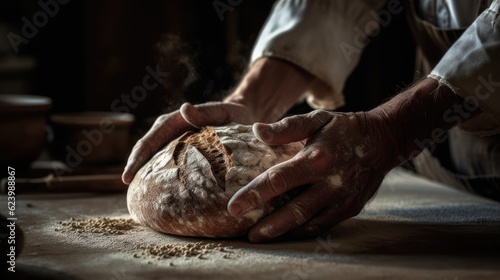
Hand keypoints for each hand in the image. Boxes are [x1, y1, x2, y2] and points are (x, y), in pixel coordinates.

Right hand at [122, 102, 253, 183]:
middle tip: (127, 188)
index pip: (150, 140)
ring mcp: (175, 140)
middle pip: (146, 149)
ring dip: (144, 171)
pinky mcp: (182, 150)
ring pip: (153, 156)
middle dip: (135, 166)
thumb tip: (184, 109)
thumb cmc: (231, 116)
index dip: (138, 158)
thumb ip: (204, 112)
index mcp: (176, 121)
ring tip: (137, 193)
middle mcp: (170, 130)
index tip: (128, 176)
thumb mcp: (221, 113)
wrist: (242, 116)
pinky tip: (157, 190)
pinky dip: (158, 173)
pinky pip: (166, 161)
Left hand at [227, 109, 398, 242]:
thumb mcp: (316, 119)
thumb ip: (287, 127)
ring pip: (307, 223)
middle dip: (267, 225)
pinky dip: (302, 231)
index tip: (233, 207)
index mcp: (317, 159)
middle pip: (293, 211)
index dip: (254, 194)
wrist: (382, 141)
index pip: (279, 180)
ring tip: (259, 236)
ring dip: (282, 232)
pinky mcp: (350, 209)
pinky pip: (321, 225)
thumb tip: (257, 131)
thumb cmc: (343, 129)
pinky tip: (285, 232)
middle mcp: (331, 183)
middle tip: (245, 233)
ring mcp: (342, 199)